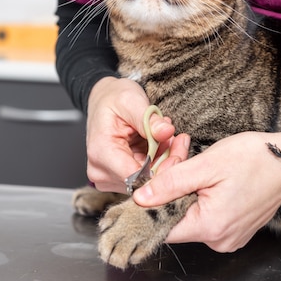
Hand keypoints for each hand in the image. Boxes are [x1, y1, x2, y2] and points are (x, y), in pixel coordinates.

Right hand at [85, 77, 184, 191]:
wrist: (103, 100)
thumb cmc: (114, 99)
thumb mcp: (132, 101)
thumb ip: (149, 119)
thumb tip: (167, 131)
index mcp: (101, 153)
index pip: (136, 177)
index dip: (162, 166)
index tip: (178, 146)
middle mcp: (100, 172)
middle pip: (144, 181)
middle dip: (166, 162)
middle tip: (179, 139)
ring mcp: (108, 178)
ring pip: (147, 181)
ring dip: (163, 162)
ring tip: (169, 139)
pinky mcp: (117, 179)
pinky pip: (145, 177)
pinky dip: (157, 162)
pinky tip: (161, 145)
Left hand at [133, 130, 280, 251]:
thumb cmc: (255, 159)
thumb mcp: (206, 164)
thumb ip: (170, 183)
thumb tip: (141, 198)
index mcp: (210, 227)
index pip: (163, 226)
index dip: (152, 203)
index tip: (155, 178)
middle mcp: (219, 240)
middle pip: (176, 218)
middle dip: (171, 188)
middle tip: (179, 156)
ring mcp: (229, 237)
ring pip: (191, 215)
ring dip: (185, 189)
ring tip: (193, 161)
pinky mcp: (236, 229)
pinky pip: (207, 216)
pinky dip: (201, 195)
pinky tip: (207, 175)